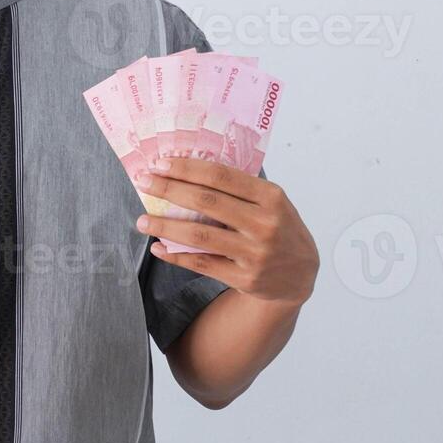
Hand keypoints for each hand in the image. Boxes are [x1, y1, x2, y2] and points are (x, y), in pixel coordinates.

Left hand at [133, 159, 317, 305]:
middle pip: (207, 202)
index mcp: (271, 197)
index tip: (160, 163)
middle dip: (169, 190)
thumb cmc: (279, 229)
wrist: (300, 275)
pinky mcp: (245, 279)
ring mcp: (255, 253)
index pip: (222, 176)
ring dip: (165, 226)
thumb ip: (240, 189)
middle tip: (144, 183)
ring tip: (142, 220)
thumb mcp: (271, 202)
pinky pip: (202, 264)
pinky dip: (176, 255)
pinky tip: (158, 247)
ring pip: (200, 235)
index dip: (188, 168)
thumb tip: (186, 172)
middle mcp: (265, 224)